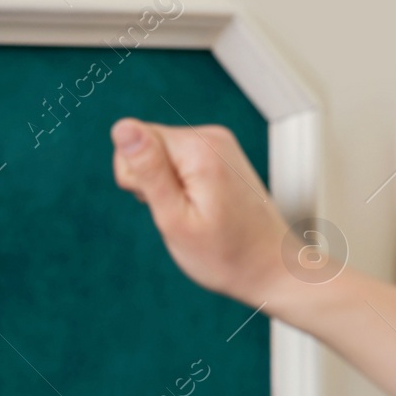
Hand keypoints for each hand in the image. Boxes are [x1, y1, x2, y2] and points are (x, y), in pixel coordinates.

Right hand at [110, 117, 288, 305]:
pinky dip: (183, 186)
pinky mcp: (223, 156)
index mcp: (199, 148)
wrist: (272, 269)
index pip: (133, 137)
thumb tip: (122, 126)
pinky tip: (203, 208)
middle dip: (153, 181)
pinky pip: (181, 161)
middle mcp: (213, 136)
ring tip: (196, 214)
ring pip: (163, 153)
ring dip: (168, 186)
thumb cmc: (226, 255)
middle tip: (181, 215)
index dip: (137, 178)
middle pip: (148, 142)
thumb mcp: (174, 219)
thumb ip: (147, 170)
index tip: (165, 205)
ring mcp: (221, 144)